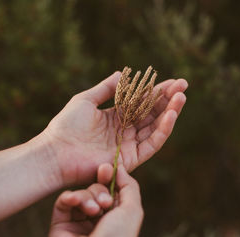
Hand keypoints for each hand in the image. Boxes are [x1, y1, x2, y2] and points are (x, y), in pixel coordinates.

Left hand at [38, 71, 187, 185]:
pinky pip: (151, 144)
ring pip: (155, 127)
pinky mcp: (130, 159)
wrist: (56, 153)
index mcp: (114, 117)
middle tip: (183, 86)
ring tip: (181, 97)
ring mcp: (128, 145)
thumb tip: (122, 74)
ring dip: (170, 112)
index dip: (157, 92)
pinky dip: (163, 130)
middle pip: (152, 114)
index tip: (172, 81)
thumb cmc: (66, 126)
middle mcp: (124, 131)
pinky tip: (171, 115)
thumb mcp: (85, 100)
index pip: (141, 102)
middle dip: (168, 99)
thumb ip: (106, 88)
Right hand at [48, 163, 142, 236]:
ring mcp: (79, 220)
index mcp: (116, 218)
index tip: (108, 168)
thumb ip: (129, 186)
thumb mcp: (133, 211)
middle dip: (101, 189)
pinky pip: (64, 200)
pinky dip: (71, 197)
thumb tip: (119, 168)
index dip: (111, 177)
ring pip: (82, 193)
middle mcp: (98, 219)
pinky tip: (74, 202)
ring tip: (93, 211)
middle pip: (97, 189)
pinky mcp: (61, 222)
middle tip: (105, 201)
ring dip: (88, 197)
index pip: (113, 190)